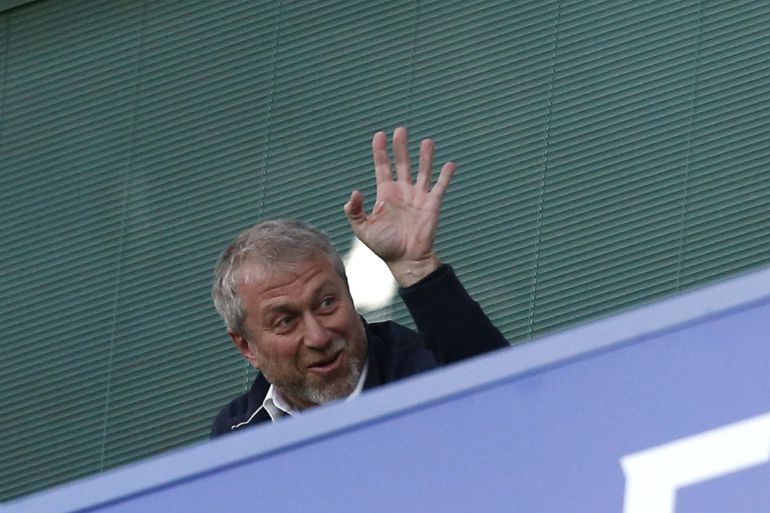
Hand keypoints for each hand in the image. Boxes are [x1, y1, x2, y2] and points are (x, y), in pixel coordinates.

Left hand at [344, 127, 455, 285]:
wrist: (406, 261)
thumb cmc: (384, 246)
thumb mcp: (362, 229)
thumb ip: (355, 211)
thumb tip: (356, 191)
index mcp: (386, 194)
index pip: (382, 167)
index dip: (380, 151)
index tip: (380, 135)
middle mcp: (403, 192)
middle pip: (402, 163)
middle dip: (401, 147)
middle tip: (401, 130)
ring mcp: (418, 197)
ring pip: (423, 171)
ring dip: (425, 156)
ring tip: (427, 141)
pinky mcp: (432, 205)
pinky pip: (440, 187)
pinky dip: (445, 175)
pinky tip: (449, 163)